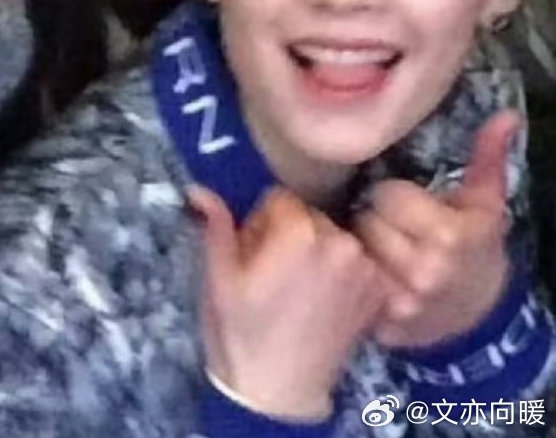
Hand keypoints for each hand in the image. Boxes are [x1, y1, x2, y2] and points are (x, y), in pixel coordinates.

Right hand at [192, 186, 384, 419]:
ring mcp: (365, 268)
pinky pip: (355, 261)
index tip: (256, 250)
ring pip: (333, 236)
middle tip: (275, 271)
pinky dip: (342, 271)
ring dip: (319, 251)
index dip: (262, 222)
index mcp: (299, 232)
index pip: (279, 198)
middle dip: (291, 233)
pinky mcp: (379, 290)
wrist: (280, 388)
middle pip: (309, 215)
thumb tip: (198, 189)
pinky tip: (325, 298)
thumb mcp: (220, 275)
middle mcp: (340, 242)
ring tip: (300, 287)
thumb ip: (216, 224)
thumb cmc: (242, 329)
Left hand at [353, 110, 516, 349]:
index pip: (387, 195)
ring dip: (360, 247)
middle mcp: (423, 271)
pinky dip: (352, 276)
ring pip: (351, 250)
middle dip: (374, 220)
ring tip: (380, 250)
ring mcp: (400, 301)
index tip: (404, 206)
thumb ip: (487, 158)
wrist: (480, 319)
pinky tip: (368, 275)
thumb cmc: (476, 250)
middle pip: (365, 221)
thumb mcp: (483, 205)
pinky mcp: (381, 322)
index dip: (393, 197)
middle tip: (392, 229)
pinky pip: (347, 282)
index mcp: (448, 235)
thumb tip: (504, 115)